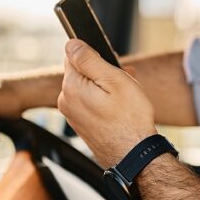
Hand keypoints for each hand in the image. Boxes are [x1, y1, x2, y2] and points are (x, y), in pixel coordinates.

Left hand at [57, 39, 156, 167]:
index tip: (112, 68)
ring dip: (105, 87)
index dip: (96, 56)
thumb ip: (89, 59)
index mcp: (71, 86)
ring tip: (126, 98)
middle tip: (125, 83)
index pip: (74, 55)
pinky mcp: (80, 124)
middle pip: (81, 72)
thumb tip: (71, 43)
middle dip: (102, 73)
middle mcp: (66, 100)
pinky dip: (104, 101)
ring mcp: (72, 115)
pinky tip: (120, 109)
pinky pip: (90, 103)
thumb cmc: (130, 120)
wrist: (134, 156)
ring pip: (87, 87)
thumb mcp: (114, 80)